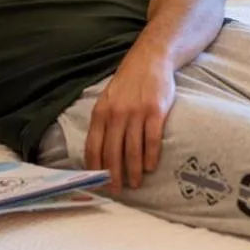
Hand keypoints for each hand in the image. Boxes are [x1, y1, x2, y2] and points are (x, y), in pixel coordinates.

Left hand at [84, 52, 175, 192]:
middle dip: (113, 175)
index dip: (95, 167)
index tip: (98, 182)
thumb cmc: (128, 83)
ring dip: (133, 171)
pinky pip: (151, 139)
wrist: (150, 59)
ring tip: (135, 183)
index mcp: (101, 112)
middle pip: (112, 152)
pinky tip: (150, 167)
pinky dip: (150, 156)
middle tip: (117, 190)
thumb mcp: (108, 99)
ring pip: (132, 149)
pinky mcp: (155, 111)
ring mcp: (136, 112)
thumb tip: (98, 152)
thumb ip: (103, 122)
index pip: (94, 146)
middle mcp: (116, 114)